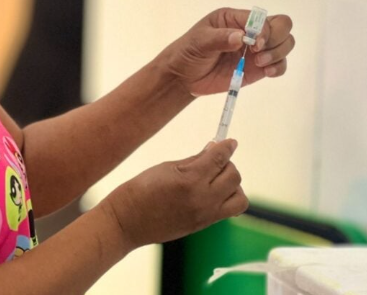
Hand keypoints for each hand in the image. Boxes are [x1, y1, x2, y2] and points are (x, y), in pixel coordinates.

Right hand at [101, 139, 246, 247]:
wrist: (127, 222)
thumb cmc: (140, 190)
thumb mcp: (166, 167)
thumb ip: (194, 160)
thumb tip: (213, 149)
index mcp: (190, 180)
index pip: (219, 158)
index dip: (227, 146)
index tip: (230, 142)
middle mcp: (202, 199)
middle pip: (233, 176)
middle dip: (227, 164)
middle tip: (214, 160)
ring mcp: (205, 215)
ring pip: (239, 197)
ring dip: (232, 184)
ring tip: (216, 179)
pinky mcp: (204, 225)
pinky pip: (229, 210)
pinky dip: (228, 198)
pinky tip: (213, 192)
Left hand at [157, 8, 294, 95]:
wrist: (184, 76)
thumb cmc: (189, 52)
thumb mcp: (199, 41)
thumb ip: (219, 38)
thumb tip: (241, 37)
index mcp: (236, 18)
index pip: (263, 18)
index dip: (264, 30)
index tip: (253, 45)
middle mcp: (251, 31)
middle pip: (282, 26)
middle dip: (277, 39)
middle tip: (257, 53)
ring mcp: (256, 50)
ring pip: (285, 44)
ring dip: (278, 53)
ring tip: (258, 63)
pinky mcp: (258, 68)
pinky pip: (280, 64)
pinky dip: (279, 67)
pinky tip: (267, 72)